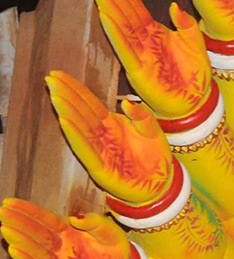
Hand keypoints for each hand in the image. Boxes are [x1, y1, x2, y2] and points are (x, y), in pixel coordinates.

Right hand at [0, 199, 130, 258]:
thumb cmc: (115, 253)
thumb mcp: (111, 233)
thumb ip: (96, 223)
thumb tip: (75, 218)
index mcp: (70, 233)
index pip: (46, 220)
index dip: (28, 211)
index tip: (9, 202)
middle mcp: (60, 249)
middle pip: (36, 234)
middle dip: (18, 223)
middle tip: (1, 212)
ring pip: (35, 252)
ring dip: (20, 241)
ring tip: (5, 229)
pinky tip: (15, 252)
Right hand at [47, 70, 173, 203]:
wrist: (160, 184)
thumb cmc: (155, 157)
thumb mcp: (152, 131)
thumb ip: (142, 116)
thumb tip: (127, 102)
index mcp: (111, 123)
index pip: (89, 102)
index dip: (74, 88)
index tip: (58, 74)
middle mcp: (101, 135)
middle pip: (79, 111)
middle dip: (65, 95)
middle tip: (49, 79)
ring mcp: (99, 150)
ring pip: (79, 128)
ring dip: (66, 111)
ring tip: (55, 95)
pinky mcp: (99, 167)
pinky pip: (85, 149)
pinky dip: (75, 136)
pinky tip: (65, 122)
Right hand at [90, 0, 211, 118]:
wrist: (197, 103)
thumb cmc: (195, 75)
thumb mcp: (194, 43)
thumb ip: (186, 24)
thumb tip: (175, 6)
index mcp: (154, 33)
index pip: (132, 6)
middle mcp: (142, 42)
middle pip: (122, 12)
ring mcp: (139, 55)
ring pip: (121, 27)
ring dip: (109, 7)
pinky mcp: (139, 70)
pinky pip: (125, 48)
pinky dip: (116, 32)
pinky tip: (106, 16)